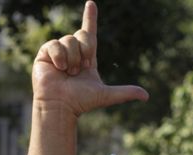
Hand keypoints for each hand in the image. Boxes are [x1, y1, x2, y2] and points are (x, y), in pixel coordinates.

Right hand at [31, 1, 148, 116]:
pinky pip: (55, 44)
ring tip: (67, 73)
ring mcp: (59, 51)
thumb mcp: (106, 95)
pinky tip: (58, 68)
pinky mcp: (45, 52)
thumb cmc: (81, 101)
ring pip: (69, 39)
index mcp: (87, 57)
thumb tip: (146, 96)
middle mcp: (73, 52)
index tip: (91, 4)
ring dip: (71, 59)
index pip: (89, 33)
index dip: (90, 17)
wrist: (61, 105)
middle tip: (79, 69)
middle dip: (84, 51)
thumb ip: (125, 93)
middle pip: (82, 34)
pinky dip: (59, 57)